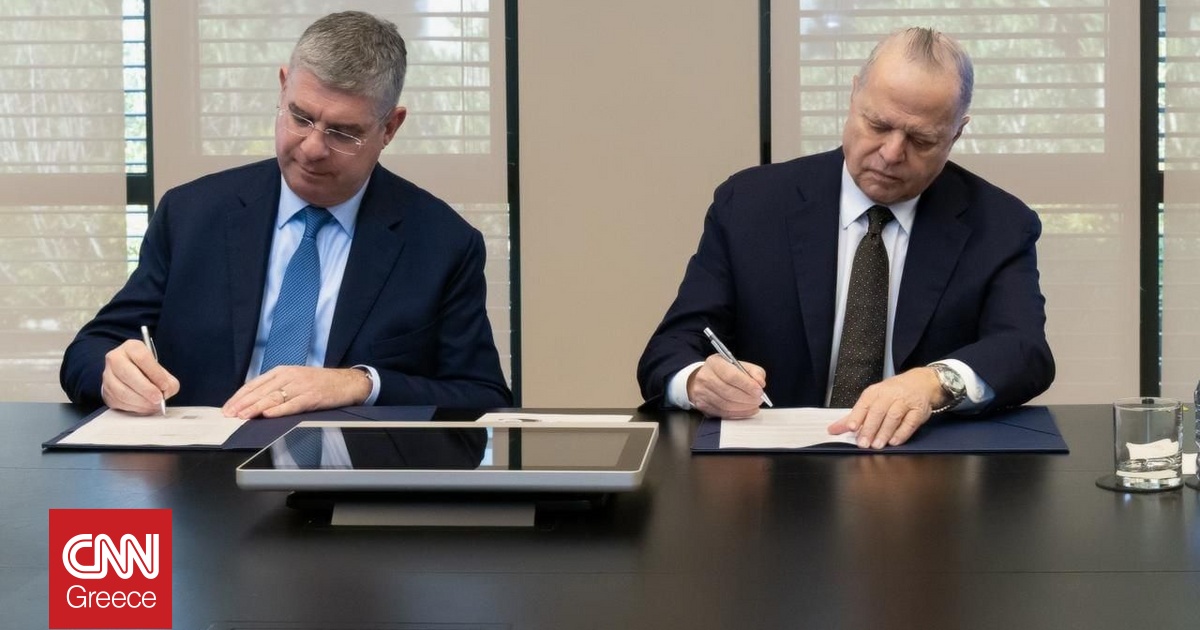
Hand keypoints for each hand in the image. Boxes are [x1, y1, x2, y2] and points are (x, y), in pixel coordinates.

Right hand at [100, 339, 179, 414]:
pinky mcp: (105, 391)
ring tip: (153, 405)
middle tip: (158, 398)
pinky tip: (144, 406)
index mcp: (132, 347)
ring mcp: (108, 375)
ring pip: (121, 391)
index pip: (142, 358)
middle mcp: (116, 358)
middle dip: (146, 389)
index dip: (155, 374)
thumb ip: (169, 381)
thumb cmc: (147, 371)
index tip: (165, 386)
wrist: (131, 375)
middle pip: (128, 374)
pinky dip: (134, 407)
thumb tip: (166, 392)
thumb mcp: (161, 371)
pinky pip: (119, 401)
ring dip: (140, 401)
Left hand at [222, 366, 371, 418]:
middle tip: (229, 415)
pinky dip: (279, 410)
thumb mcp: (294, 379)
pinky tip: (268, 414)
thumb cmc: (319, 383)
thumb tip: (253, 402)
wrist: (346, 382)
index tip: (227, 407)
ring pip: (273, 398)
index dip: (239, 396)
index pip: (255, 384)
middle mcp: (290, 376)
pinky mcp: (312, 397)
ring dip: (256, 408)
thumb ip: (275, 387)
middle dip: (243, 404)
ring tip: (243, 416)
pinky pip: (293, 404)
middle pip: (261, 391)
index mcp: (282, 371)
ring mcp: (301, 386)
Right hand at [686, 354, 766, 417]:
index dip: (747, 385)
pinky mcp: (703, 405)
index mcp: (715, 363)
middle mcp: (705, 377)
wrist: (702, 378)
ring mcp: (702, 393)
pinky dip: (738, 414)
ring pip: (726, 405)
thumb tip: (760, 383)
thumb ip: (754, 371)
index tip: (759, 391)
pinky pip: (723, 413)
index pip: (731, 376)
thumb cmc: (723, 371)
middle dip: (747, 398)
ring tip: (754, 405)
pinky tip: (747, 410)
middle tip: (759, 399)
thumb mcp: (739, 364)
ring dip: (744, 407)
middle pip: (728, 392)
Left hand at [827, 367, 944, 448]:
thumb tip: (833, 429)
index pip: (864, 403)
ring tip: (877, 445)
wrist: (920, 383)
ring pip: (893, 417)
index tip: (851, 427)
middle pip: (878, 411)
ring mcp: (905, 402)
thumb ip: (854, 416)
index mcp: (875, 392)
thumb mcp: (872, 399)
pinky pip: (910, 422)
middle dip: (870, 428)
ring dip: (884, 432)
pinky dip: (902, 433)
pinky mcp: (918, 411)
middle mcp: (889, 395)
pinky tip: (894, 442)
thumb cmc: (892, 393)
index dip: (857, 416)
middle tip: (863, 443)